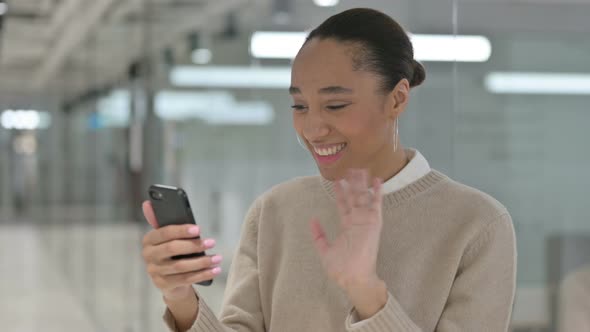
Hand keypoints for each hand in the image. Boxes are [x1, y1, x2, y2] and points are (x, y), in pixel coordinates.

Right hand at [141, 201, 222, 300]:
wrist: (171, 280)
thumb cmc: (173, 252)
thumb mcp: (170, 237)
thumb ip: (165, 221)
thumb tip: (148, 203)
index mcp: (149, 240)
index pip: (164, 232)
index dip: (181, 230)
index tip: (198, 229)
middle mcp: (148, 256)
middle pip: (172, 249)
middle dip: (194, 245)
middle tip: (212, 242)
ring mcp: (154, 272)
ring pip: (181, 266)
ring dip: (202, 262)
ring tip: (217, 258)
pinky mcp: (163, 285)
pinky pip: (186, 279)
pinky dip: (202, 274)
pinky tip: (215, 270)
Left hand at [310, 169, 386, 317]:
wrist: (353, 279)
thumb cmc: (341, 269)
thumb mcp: (324, 250)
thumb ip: (318, 235)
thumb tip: (312, 220)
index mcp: (347, 226)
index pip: (343, 204)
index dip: (340, 192)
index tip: (337, 180)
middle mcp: (357, 221)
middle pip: (354, 197)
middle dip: (352, 183)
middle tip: (350, 168)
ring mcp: (366, 221)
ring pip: (364, 197)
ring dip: (363, 183)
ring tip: (361, 168)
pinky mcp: (373, 224)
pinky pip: (376, 206)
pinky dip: (377, 193)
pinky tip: (378, 181)